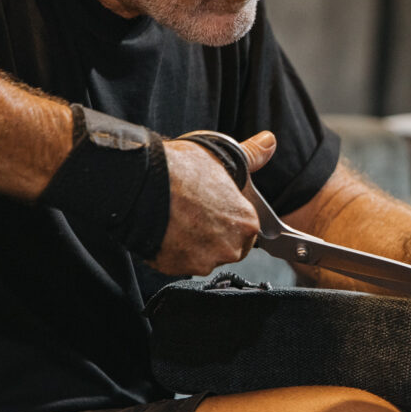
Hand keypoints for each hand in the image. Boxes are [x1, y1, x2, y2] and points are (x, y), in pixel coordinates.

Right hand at [148, 131, 275, 275]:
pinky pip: (180, 264)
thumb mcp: (220, 157)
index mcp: (247, 222)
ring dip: (193, 245)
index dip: (226, 218)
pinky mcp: (181, 269)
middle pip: (227, 246)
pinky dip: (172, 252)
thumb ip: (251, 155)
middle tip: (193, 215)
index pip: (244, 229)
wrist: (142, 184)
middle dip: (213, 235)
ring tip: (177, 221)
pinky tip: (165, 232)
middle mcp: (232, 247)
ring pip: (204, 257)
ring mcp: (206, 261)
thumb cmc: (181, 170)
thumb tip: (268, 142)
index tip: (211, 209)